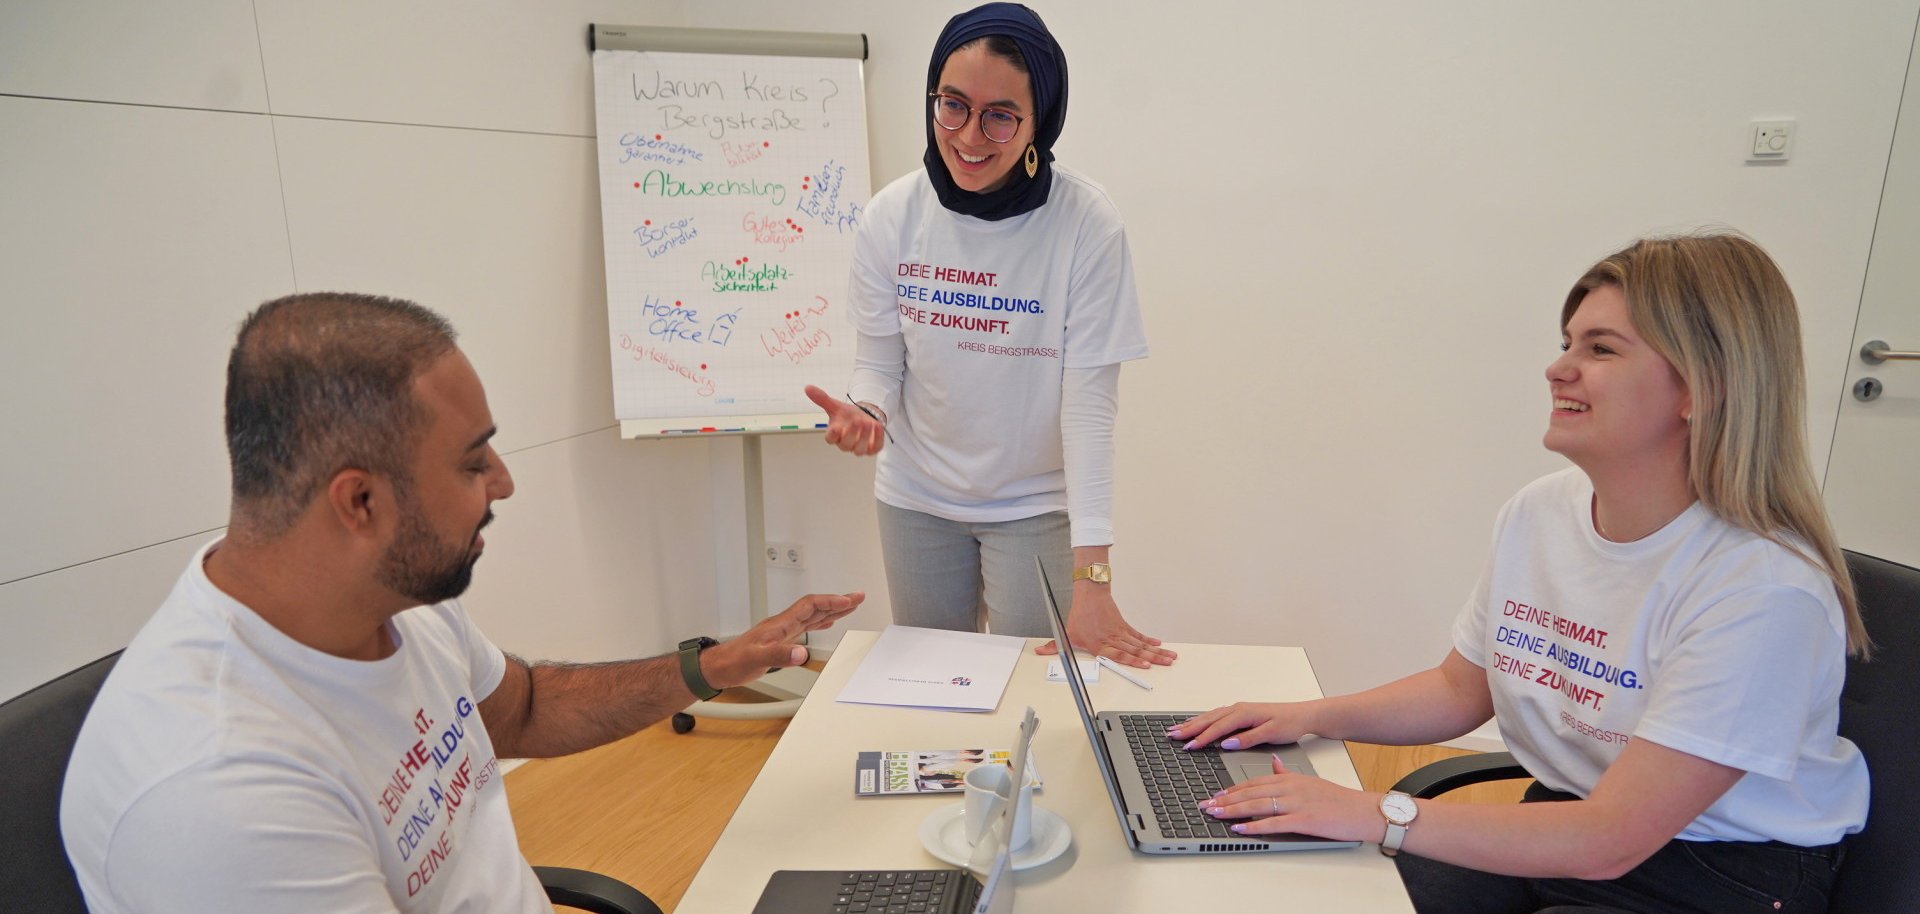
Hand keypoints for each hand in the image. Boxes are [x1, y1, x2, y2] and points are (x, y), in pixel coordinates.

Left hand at [704, 591, 863, 688]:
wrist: (719, 667)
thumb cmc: (734, 661)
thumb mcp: (757, 659)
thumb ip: (780, 656)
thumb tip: (803, 653)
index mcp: (780, 624)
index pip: (810, 605)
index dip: (830, 601)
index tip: (848, 601)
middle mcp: (784, 624)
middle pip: (816, 606)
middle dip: (838, 600)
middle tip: (858, 596)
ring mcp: (783, 631)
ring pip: (813, 615)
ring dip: (833, 609)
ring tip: (850, 605)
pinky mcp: (782, 640)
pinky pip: (806, 625)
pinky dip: (821, 621)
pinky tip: (826, 623)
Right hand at [805, 385, 885, 455]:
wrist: (863, 418)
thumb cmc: (846, 416)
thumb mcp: (835, 406)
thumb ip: (822, 399)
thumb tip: (808, 387)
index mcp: (834, 435)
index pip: (830, 439)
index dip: (832, 435)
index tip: (835, 427)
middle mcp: (845, 444)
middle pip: (845, 445)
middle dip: (851, 434)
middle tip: (857, 421)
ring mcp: (859, 448)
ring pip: (859, 450)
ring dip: (864, 437)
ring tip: (868, 422)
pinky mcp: (872, 448)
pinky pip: (875, 447)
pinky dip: (877, 438)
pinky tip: (877, 425)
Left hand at [1034, 586, 1175, 667]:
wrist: (1090, 594)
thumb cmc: (1079, 616)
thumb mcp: (1065, 632)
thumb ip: (1054, 645)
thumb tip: (1040, 651)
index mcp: (1100, 644)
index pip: (1119, 655)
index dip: (1133, 661)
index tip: (1146, 665)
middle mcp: (1113, 639)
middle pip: (1136, 651)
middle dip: (1153, 658)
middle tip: (1167, 663)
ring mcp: (1120, 633)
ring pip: (1141, 644)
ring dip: (1156, 651)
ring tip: (1170, 656)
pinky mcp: (1124, 627)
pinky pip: (1139, 636)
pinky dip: (1150, 641)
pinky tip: (1160, 645)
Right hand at [1165, 701, 1309, 750]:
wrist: (1302, 714)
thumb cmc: (1289, 723)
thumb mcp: (1271, 733)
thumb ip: (1248, 738)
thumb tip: (1227, 743)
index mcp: (1244, 713)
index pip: (1219, 727)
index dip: (1202, 737)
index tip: (1189, 746)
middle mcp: (1239, 709)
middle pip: (1209, 719)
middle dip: (1189, 728)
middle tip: (1172, 736)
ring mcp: (1239, 710)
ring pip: (1211, 716)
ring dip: (1193, 723)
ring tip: (1176, 730)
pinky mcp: (1241, 713)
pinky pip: (1216, 716)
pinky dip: (1203, 720)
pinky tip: (1196, 723)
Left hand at [1195, 754, 1380, 842]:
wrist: (1362, 810)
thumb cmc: (1337, 799)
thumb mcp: (1309, 780)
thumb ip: (1287, 773)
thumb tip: (1273, 763)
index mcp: (1289, 778)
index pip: (1253, 781)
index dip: (1232, 788)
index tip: (1216, 794)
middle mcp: (1289, 788)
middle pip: (1250, 792)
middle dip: (1225, 799)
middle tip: (1206, 804)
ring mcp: (1296, 804)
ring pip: (1257, 805)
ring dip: (1232, 810)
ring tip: (1214, 814)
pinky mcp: (1303, 820)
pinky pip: (1273, 823)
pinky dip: (1254, 826)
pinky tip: (1239, 829)